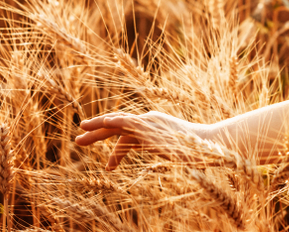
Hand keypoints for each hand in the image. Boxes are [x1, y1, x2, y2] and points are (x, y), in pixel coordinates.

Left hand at [75, 111, 208, 169]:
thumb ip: (161, 154)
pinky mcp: (151, 126)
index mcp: (153, 130)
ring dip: (98, 125)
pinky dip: (116, 121)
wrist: (210, 144)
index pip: (128, 139)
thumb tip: (159, 162)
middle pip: (117, 127)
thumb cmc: (195, 152)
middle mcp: (149, 122)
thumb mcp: (172, 155)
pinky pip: (130, 122)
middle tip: (78, 138)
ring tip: (81, 128)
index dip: (116, 152)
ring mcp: (149, 123)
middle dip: (97, 132)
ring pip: (118, 122)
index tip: (108, 168)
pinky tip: (104, 122)